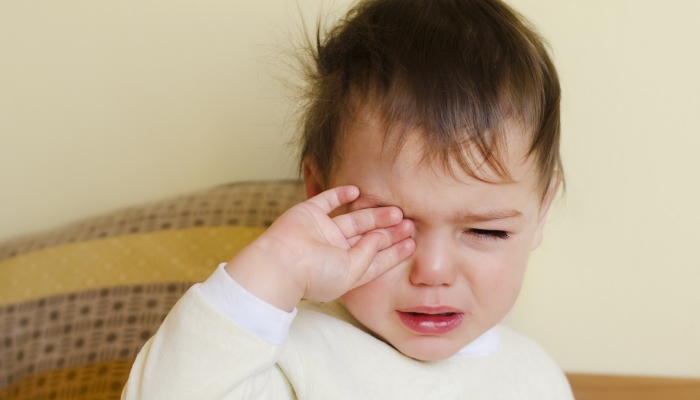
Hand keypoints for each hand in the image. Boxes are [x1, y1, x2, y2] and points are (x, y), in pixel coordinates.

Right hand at [225, 185, 414, 311]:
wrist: (280, 264)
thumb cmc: (315, 275)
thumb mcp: (351, 272)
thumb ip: (369, 254)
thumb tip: (381, 237)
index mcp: (345, 269)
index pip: (374, 259)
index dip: (394, 252)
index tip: (412, 243)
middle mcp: (335, 250)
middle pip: (368, 237)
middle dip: (388, 231)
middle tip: (409, 222)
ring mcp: (322, 231)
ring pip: (353, 219)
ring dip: (374, 214)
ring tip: (396, 210)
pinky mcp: (309, 214)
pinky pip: (328, 200)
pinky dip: (342, 194)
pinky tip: (358, 190)